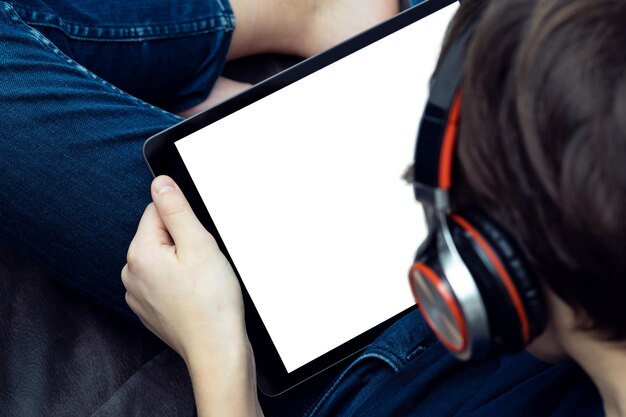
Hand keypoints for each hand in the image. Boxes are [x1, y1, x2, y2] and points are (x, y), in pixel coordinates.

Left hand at [121, 175, 246, 362]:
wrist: (216, 350)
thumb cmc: (211, 302)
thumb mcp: (198, 244)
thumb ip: (176, 209)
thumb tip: (159, 182)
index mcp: (139, 253)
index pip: (157, 211)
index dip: (184, 222)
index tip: (198, 242)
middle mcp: (131, 274)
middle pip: (159, 236)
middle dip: (183, 242)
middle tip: (204, 264)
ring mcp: (138, 295)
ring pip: (163, 259)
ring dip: (182, 263)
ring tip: (202, 283)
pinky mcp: (150, 310)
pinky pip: (164, 282)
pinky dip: (180, 284)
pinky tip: (196, 296)